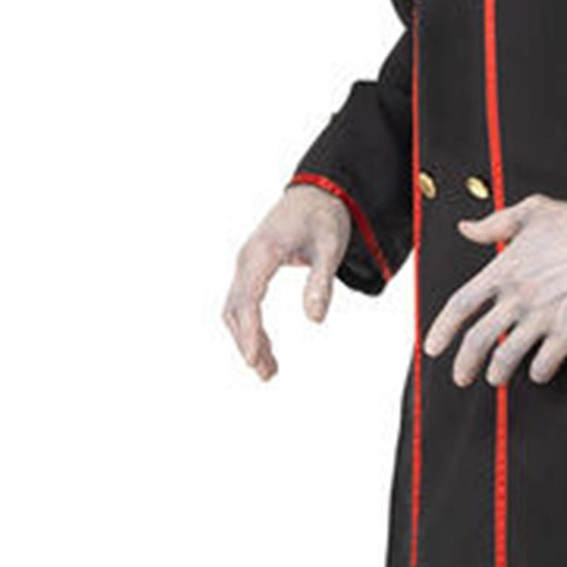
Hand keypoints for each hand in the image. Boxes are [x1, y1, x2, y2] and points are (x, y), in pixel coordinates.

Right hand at [222, 183, 351, 379]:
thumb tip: (315, 319)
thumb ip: (321, 282)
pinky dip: (250, 327)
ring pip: (236, 309)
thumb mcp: (330, 248)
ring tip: (268, 370)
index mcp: (263, 252)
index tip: (255, 359)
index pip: (249, 299)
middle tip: (267, 374)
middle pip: (236, 309)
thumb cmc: (324, 217)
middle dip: (247, 343)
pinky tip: (265, 348)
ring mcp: (246, 264)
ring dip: (247, 339)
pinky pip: (243, 303)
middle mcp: (247, 259)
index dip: (251, 331)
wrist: (317, 192)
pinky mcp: (251, 268)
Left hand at [424, 193, 566, 385]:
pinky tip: (538, 372)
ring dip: (498, 373)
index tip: (433, 347)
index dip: (442, 330)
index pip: (461, 305)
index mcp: (504, 271)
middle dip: (465, 364)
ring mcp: (542, 317)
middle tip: (461, 376)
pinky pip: (544, 363)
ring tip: (496, 378)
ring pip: (506, 356)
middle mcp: (518, 297)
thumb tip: (467, 227)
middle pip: (478, 339)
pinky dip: (538, 373)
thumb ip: (494, 223)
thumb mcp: (531, 211)